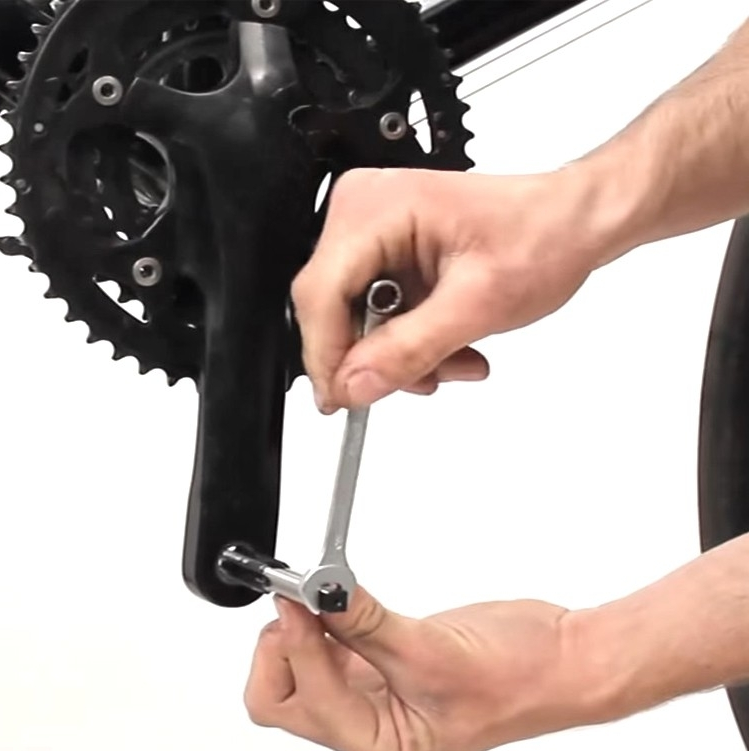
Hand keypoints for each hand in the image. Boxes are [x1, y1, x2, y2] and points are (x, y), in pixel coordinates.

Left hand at [244, 588, 593, 750]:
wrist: (558, 660)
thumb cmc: (519, 678)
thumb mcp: (433, 649)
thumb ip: (365, 623)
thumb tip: (319, 596)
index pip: (310, 701)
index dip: (299, 641)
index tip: (300, 593)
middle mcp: (371, 733)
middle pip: (282, 701)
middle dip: (281, 648)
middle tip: (299, 601)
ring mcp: (372, 701)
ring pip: (298, 675)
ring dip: (298, 633)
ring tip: (316, 596)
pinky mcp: (379, 669)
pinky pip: (326, 650)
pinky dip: (318, 624)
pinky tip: (332, 602)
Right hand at [292, 166, 612, 412]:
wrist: (571, 225)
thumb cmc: (541, 237)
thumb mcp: (477, 304)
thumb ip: (408, 349)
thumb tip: (354, 384)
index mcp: (375, 208)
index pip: (320, 295)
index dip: (328, 356)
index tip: (342, 399)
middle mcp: (363, 212)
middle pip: (332, 310)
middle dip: (377, 356)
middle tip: (422, 380)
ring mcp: (372, 233)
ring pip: (355, 319)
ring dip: (401, 354)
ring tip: (455, 359)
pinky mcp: (386, 253)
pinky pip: (375, 313)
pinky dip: (408, 340)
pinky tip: (449, 343)